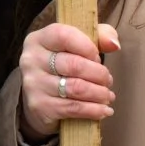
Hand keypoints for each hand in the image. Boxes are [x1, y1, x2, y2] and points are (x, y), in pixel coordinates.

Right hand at [15, 22, 119, 142]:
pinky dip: (94, 110)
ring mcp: (33, 84)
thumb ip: (98, 36)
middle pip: (74, 65)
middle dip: (98, 74)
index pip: (64, 36)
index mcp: (38, 39)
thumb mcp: (76, 45)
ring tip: (108, 95)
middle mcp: (31, 60)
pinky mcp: (39, 106)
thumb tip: (114, 44)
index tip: (97, 58)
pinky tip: (104, 110)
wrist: (39, 98)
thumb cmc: (63, 66)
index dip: (88, 47)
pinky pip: (73, 108)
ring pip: (76, 88)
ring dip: (99, 93)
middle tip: (107, 80)